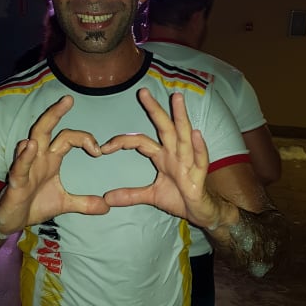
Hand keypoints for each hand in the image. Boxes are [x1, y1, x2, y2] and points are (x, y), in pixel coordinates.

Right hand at [0, 96, 108, 233]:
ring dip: (43, 127)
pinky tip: (29, 145)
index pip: (67, 138)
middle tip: (69, 99)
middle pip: (46, 129)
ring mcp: (26, 167)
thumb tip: (107, 207)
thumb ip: (85, 203)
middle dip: (56, 112)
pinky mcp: (16, 181)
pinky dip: (25, 156)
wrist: (11, 221)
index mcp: (50, 160)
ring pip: (33, 141)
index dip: (84, 139)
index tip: (98, 150)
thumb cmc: (34, 205)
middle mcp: (38, 158)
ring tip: (54, 113)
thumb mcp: (65, 204)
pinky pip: (20, 166)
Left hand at [101, 88, 219, 226]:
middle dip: (155, 109)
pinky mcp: (199, 175)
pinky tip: (195, 133)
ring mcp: (189, 162)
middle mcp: (175, 154)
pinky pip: (200, 159)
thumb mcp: (151, 196)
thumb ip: (130, 195)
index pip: (141, 141)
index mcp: (163, 156)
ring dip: (180, 117)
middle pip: (165, 127)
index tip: (105, 148)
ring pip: (183, 136)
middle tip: (142, 91)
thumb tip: (107, 198)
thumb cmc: (179, 198)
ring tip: (176, 99)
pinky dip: (198, 147)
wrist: (199, 213)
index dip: (124, 141)